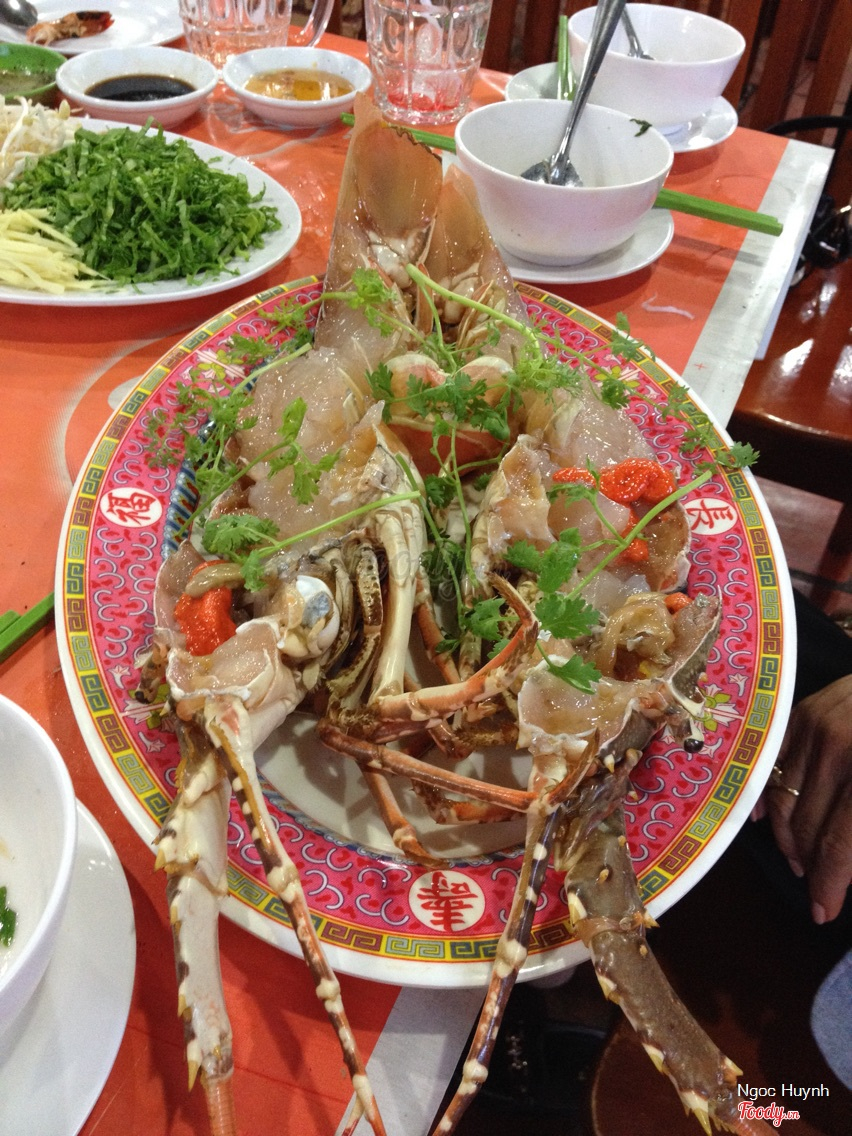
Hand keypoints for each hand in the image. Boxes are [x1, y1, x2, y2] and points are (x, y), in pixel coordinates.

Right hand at [765, 675, 851, 922]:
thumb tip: (848, 870)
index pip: (840, 845)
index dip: (830, 885)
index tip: (823, 913)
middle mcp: (838, 750)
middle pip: (809, 827)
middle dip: (811, 865)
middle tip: (817, 886)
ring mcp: (815, 727)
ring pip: (786, 800)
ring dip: (790, 838)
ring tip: (800, 859)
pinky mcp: (803, 711)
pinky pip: (773, 764)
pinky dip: (769, 796)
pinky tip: (769, 823)